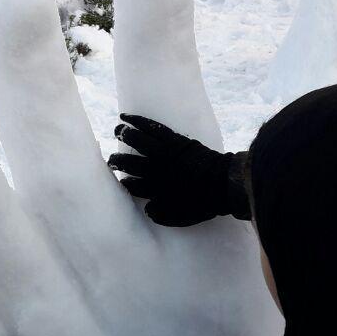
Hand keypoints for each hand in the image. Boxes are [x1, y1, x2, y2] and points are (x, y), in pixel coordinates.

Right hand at [109, 114, 250, 226]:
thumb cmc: (205, 203)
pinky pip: (151, 127)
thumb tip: (147, 209)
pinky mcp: (173, 139)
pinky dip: (137, 121)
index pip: (133, 186)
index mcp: (156, 190)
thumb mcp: (182, 217)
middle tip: (111, 161)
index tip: (121, 182)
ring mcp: (164, 153)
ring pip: (137, 141)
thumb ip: (162, 215)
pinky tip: (126, 118)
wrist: (225, 184)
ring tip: (116, 132)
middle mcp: (156, 170)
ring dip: (124, 136)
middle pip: (130, 163)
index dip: (125, 183)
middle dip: (118, 162)